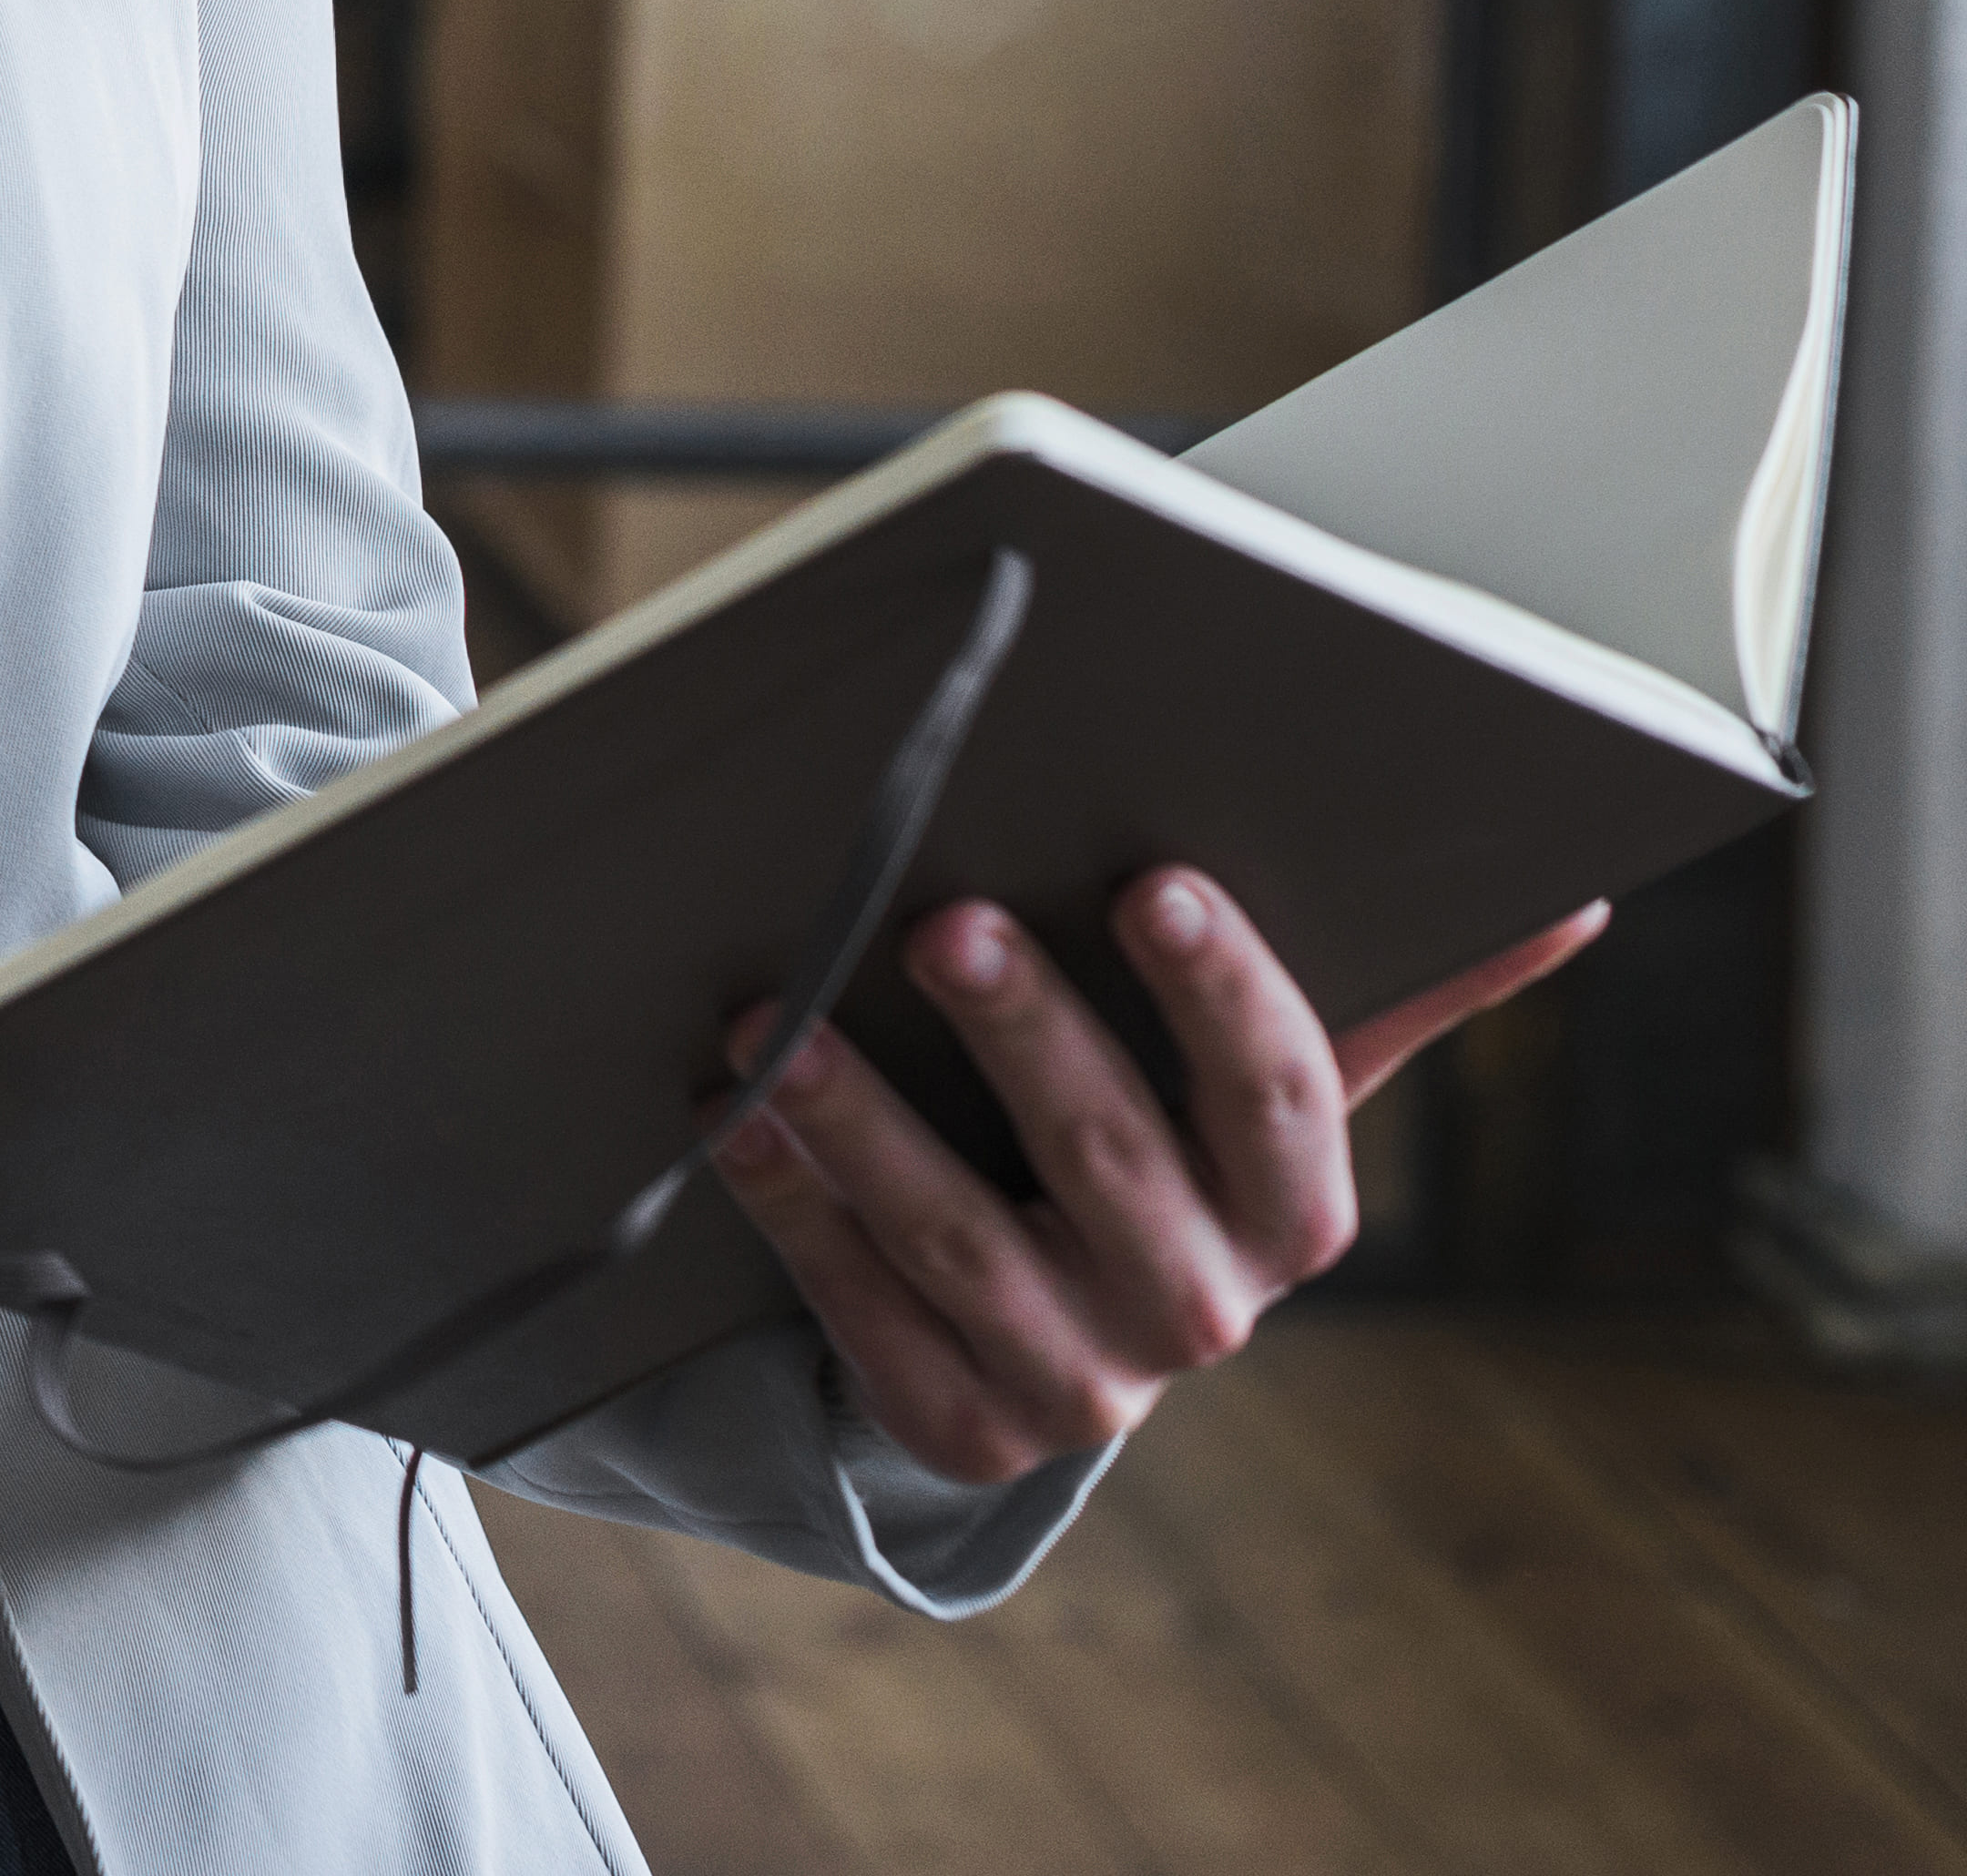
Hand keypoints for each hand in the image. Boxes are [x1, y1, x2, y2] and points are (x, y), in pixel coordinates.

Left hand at [707, 872, 1603, 1483]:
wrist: (1063, 1339)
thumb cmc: (1166, 1153)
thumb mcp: (1270, 1088)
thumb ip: (1405, 994)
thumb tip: (1570, 899)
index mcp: (1297, 1214)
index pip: (1280, 1092)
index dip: (1220, 987)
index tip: (1151, 877)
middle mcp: (1203, 1311)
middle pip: (1109, 1155)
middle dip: (1024, 1034)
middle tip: (939, 922)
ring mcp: (1079, 1383)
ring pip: (962, 1239)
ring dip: (862, 1122)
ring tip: (772, 1016)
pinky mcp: (961, 1426)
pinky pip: (863, 1308)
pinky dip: (792, 1205)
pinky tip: (732, 1117)